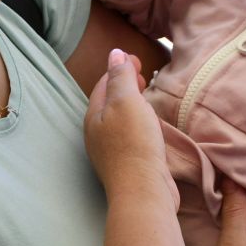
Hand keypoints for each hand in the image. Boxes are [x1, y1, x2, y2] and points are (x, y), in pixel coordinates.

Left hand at [83, 48, 175, 208]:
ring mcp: (112, 151)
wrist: (144, 192)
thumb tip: (114, 53)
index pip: (104, 84)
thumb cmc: (134, 144)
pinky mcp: (128, 164)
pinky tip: (151, 125)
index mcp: (93, 116)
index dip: (119, 67)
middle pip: (110, 102)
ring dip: (133, 104)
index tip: (138, 59)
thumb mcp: (127, 102)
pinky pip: (131, 135)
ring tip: (147, 96)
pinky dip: (139, 122)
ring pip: (120, 119)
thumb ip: (121, 77)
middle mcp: (98, 134)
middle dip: (125, 85)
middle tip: (143, 74)